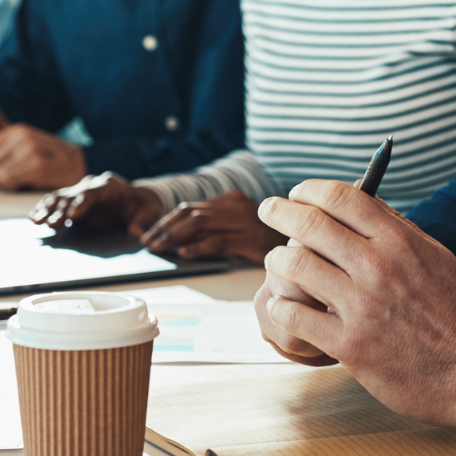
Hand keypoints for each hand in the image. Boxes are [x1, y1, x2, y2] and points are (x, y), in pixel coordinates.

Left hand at [0, 125, 87, 189]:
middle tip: (5, 183)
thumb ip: (6, 150)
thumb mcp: (29, 146)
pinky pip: (6, 181)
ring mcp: (29, 151)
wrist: (83, 164)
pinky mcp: (36, 166)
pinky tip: (23, 186)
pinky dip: (10, 188)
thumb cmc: (54, 161)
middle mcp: (21, 137)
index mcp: (17, 131)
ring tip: (16, 184)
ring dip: (0, 184)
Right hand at [31, 172, 164, 233]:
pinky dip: (45, 209)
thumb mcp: (149, 214)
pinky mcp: (72, 200)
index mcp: (112, 186)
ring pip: (61, 198)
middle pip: (74, 196)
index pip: (95, 193)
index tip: (74, 216)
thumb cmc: (144, 207)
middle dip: (62, 210)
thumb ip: (144, 224)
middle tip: (52, 225)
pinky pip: (56, 202)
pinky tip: (34, 218)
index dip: (83, 203)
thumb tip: (142, 236)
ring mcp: (81, 191)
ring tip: (37, 221)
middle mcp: (93, 185)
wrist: (137, 200)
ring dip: (48, 210)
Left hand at [140, 190, 284, 262]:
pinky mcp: (251, 239)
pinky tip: (184, 254)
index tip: (149, 234)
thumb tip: (180, 243)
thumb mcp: (242, 229)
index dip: (167, 221)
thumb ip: (217, 229)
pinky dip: (199, 247)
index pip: (191, 207)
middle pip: (192, 214)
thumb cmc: (270, 244)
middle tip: (147, 242)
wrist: (308, 248)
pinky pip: (219, 241)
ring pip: (200, 224)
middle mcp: (237, 206)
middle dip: (165, 228)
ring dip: (174, 237)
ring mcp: (245, 221)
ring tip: (158, 249)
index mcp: (233, 200)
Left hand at [256, 179, 455, 424]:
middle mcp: (378, 268)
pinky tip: (283, 304)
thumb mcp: (434, 256)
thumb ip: (397, 228)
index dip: (311, 189)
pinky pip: (295, 315)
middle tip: (268, 209)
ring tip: (275, 261)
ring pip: (295, 266)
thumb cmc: (452, 311)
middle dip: (280, 211)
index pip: (343, 197)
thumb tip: (360, 199)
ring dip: (277, 259)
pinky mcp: (349, 346)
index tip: (297, 192)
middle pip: (311, 224)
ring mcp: (361, 307)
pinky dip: (281, 305)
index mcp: (400, 241)